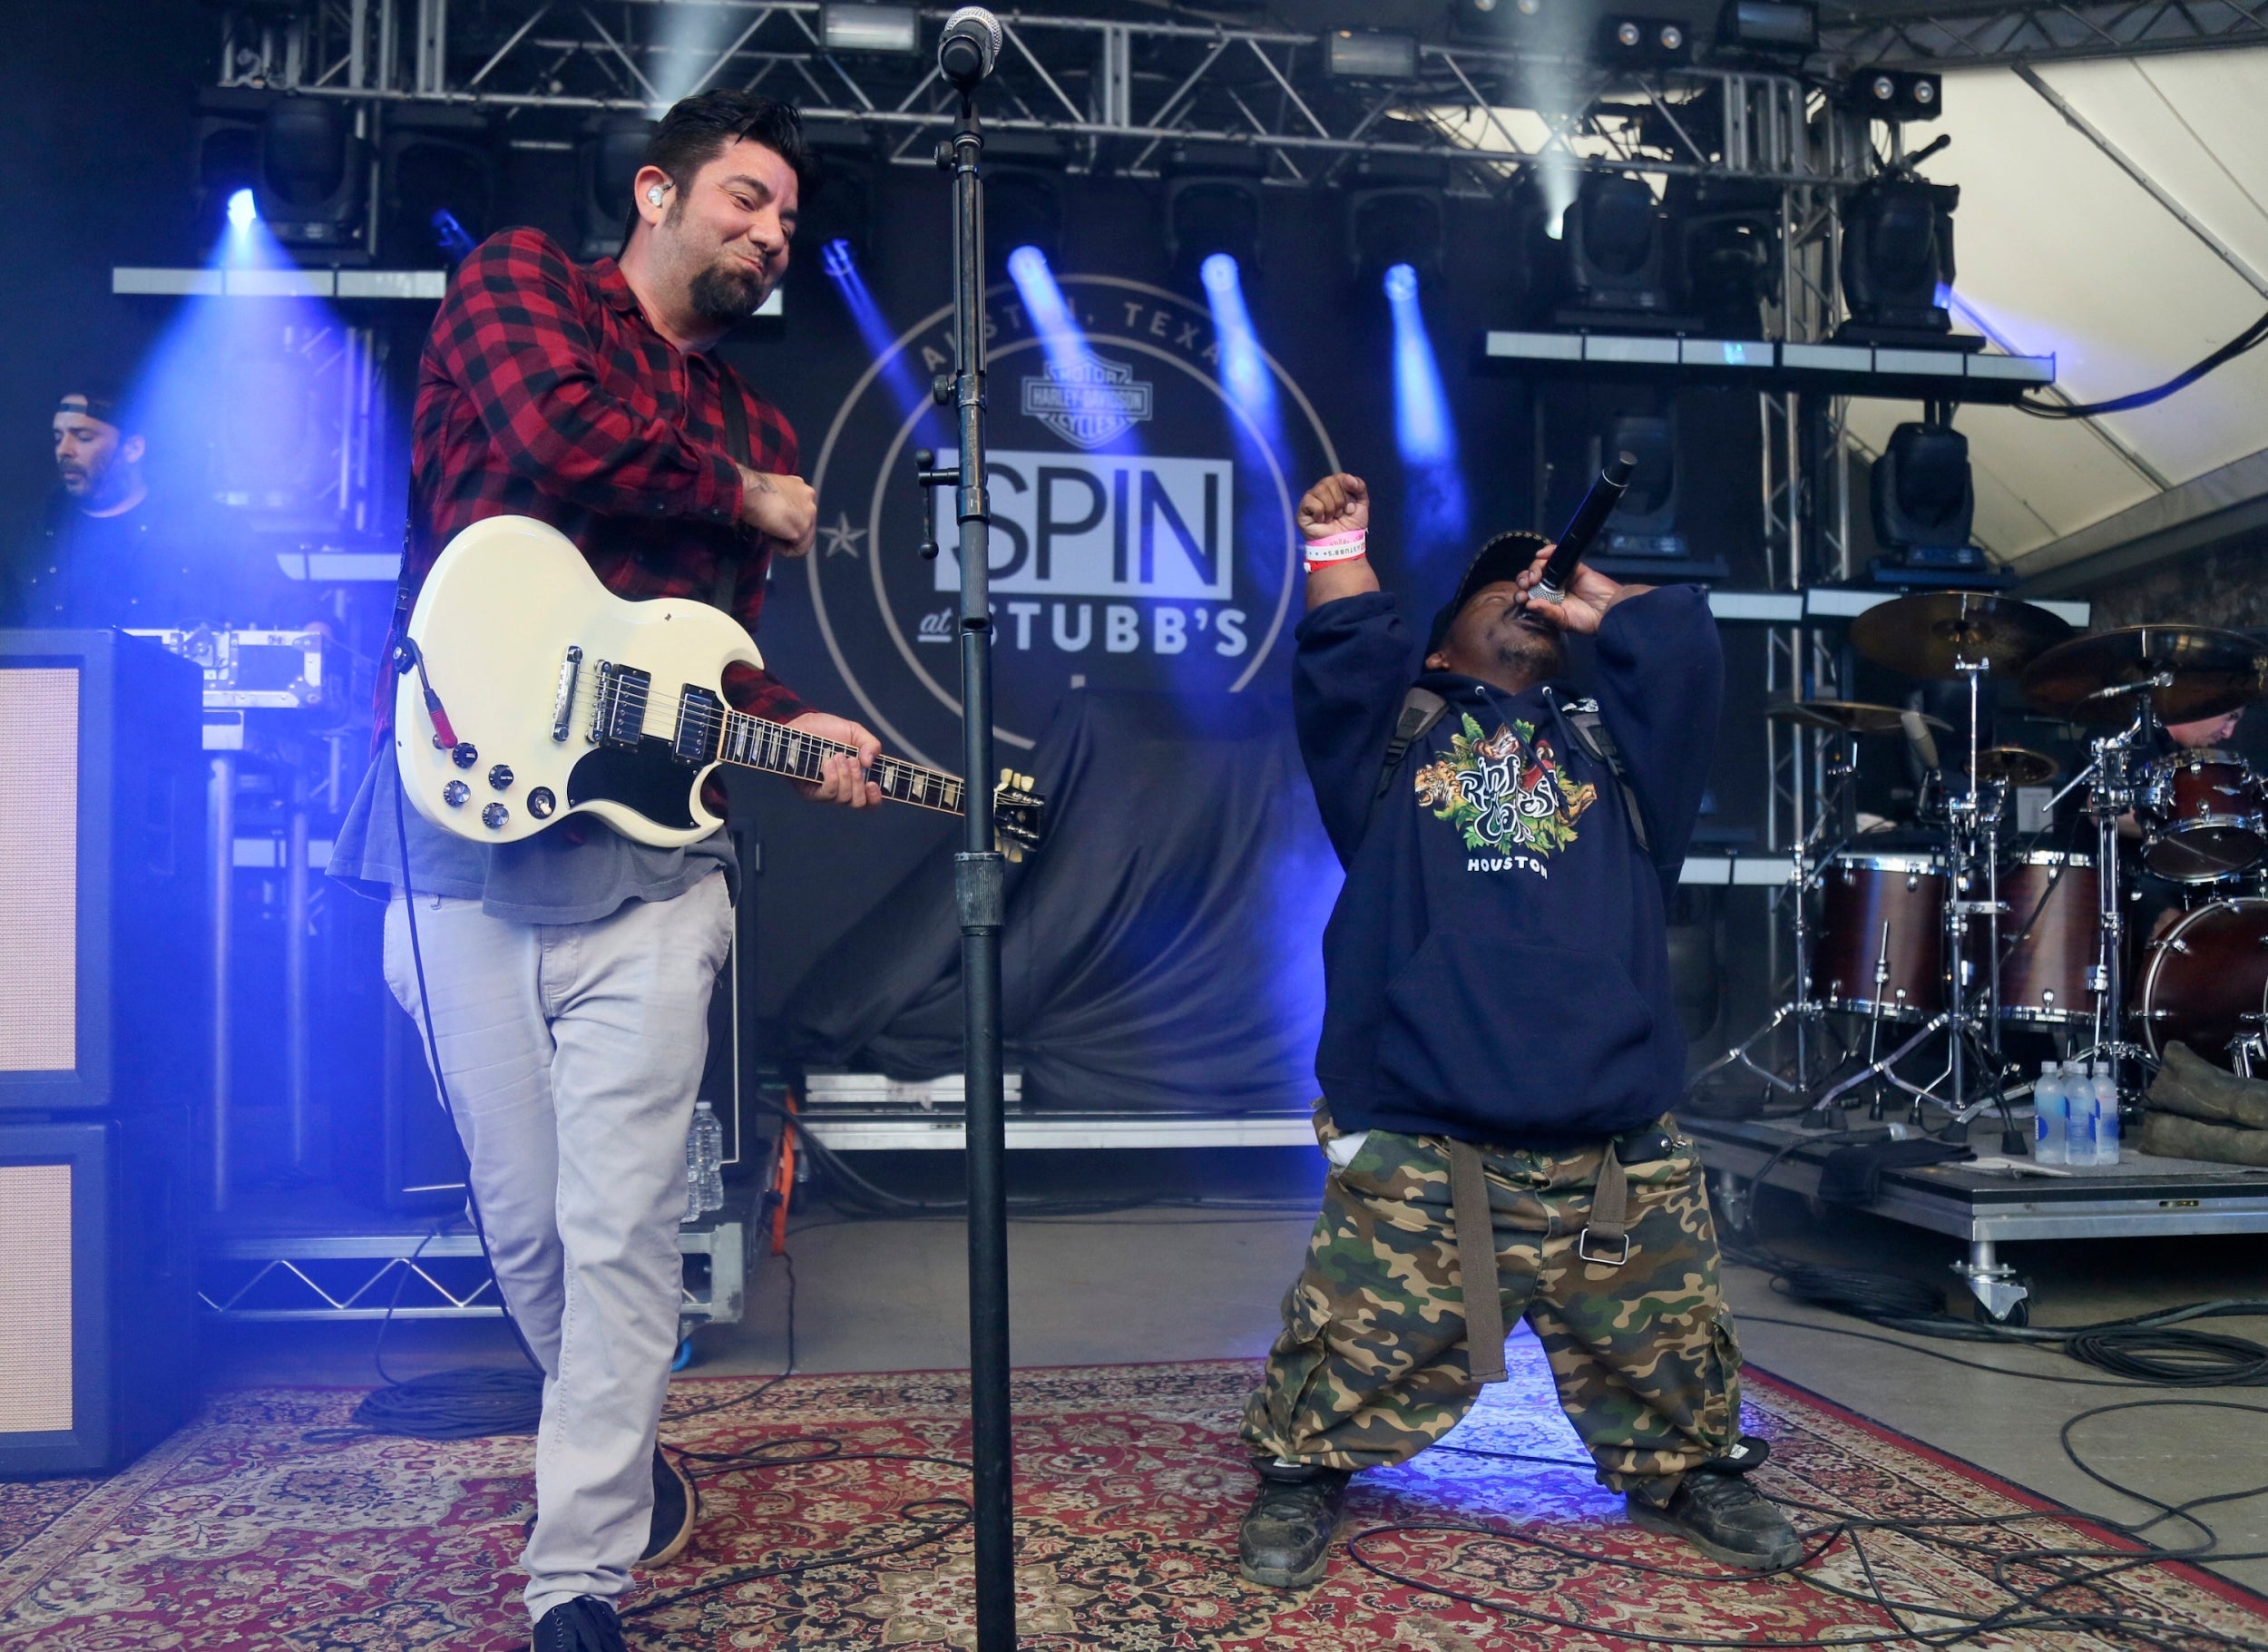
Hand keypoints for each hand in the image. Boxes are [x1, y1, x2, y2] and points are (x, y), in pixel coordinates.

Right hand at [739, 466, 818, 556]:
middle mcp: (810, 497)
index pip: (803, 512)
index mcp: (802, 487)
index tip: (773, 522)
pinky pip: (798, 549)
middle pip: (806, 525)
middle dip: (789, 531)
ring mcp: (810, 513)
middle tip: (771, 531)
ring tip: (769, 535)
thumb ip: (782, 501)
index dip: (788, 521)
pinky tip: (770, 539)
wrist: (750, 491)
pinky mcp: (803, 529)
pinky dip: (783, 549)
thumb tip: (780, 516)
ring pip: (804, 538)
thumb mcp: (772, 491)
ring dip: (786, 541)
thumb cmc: (752, 490)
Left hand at [787, 711, 881, 807]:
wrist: (804, 726)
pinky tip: (828, 763)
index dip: (875, 797)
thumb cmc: (828, 730)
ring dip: (846, 776)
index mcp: (857, 780)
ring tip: (838, 756)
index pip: (870, 801)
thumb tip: (869, 763)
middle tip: (853, 760)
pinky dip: (833, 778)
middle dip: (859, 781)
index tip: (873, 783)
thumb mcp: (855, 732)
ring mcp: (826, 793)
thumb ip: (870, 744)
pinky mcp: (811, 792)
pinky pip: (828, 793)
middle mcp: (843, 790)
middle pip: (858, 803)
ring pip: (844, 798)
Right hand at [1297, 473, 1368, 541]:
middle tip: (1341, 515)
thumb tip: (1348, 477)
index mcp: (1336, 486)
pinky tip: (1321, 521)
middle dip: (1340, 501)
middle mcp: (1322, 489)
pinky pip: (1311, 501)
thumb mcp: (1362, 504)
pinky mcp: (1302, 509)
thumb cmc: (1352, 526)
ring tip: (1331, 519)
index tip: (1351, 507)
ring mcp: (1311, 498)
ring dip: (1331, 509)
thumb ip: (1360, 486)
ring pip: (1321, 490)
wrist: (1344, 545)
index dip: (1348, 492)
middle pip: (1330, 482)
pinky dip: (1319, 513)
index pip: (1341, 477)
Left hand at [1513, 547, 1648, 636]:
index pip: (1529, 594)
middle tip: (1526, 586)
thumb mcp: (1563, 621)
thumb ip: (1547, 612)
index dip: (1521, 594)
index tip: (1521, 598)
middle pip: (1532, 578)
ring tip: (1534, 577)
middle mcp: (1553, 588)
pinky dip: (1548, 552)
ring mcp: (1563, 576)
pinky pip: (1558, 555)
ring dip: (1533, 568)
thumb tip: (1529, 604)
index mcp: (1547, 602)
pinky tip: (1540, 555)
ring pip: (1542, 566)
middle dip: (1524, 580)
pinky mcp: (1573, 566)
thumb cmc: (1588, 620)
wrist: (1609, 611)